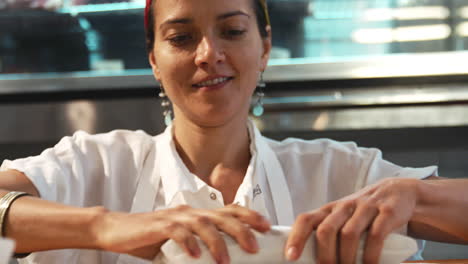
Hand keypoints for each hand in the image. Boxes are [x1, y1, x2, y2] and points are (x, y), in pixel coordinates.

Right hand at [93, 204, 270, 262]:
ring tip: (226, 260)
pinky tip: (195, 256)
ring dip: (217, 241)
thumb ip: (197, 245)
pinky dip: (188, 243)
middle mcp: (189, 212)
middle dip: (241, 229)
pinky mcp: (159, 225)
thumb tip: (220, 261)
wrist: (117, 230)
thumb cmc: (151, 238)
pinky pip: (177, 232)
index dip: (249, 215)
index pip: (228, 211)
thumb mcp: (180, 241)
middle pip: (221, 215)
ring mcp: (175, 217)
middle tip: (256, 246)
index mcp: (197, 214)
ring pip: (202, 223)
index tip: (267, 226)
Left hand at [285, 178, 419, 263]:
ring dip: (346, 259)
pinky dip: (370, 256)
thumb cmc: (366, 213)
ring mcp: (366, 207)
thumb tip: (314, 260)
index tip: (291, 257)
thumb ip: (331, 236)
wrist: (400, 192)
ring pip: (348, 234)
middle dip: (324, 255)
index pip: (306, 220)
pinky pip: (376, 236)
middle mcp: (344, 206)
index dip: (296, 238)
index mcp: (330, 210)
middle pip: (326, 230)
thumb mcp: (345, 219)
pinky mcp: (387, 212)